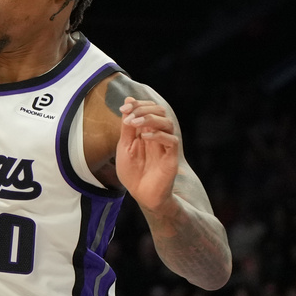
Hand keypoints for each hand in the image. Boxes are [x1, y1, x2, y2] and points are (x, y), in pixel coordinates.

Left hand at [115, 97, 178, 213]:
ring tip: (135, 123)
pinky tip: (145, 137)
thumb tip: (128, 100)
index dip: (138, 104)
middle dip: (143, 109)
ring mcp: (166, 145)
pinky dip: (159, 135)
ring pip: (168, 123)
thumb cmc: (133, 172)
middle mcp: (158, 135)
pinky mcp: (171, 157)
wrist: (141, 194)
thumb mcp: (124, 146)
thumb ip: (127, 126)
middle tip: (129, 116)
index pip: (149, 108)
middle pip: (160, 111)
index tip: (123, 108)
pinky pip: (172, 140)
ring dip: (150, 119)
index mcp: (147, 130)